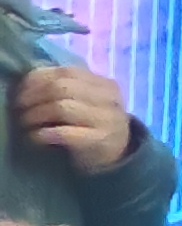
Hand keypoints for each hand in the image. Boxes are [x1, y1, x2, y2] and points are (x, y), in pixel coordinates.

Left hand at [14, 66, 135, 175]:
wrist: (118, 154)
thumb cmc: (94, 125)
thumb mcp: (89, 101)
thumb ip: (69, 88)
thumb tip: (30, 82)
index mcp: (105, 84)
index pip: (67, 72)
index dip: (38, 80)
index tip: (20, 91)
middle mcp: (109, 99)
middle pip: (62, 88)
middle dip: (33, 97)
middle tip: (19, 108)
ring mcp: (107, 120)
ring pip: (62, 108)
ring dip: (36, 115)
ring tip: (25, 122)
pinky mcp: (99, 141)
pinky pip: (64, 133)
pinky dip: (44, 134)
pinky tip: (35, 136)